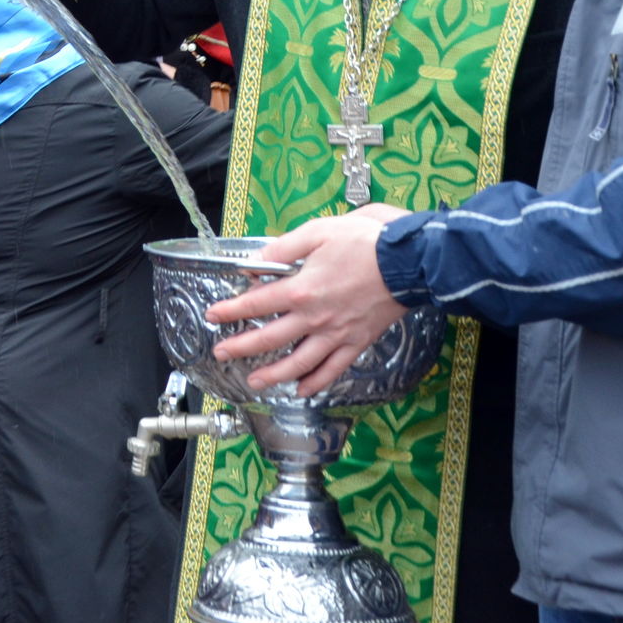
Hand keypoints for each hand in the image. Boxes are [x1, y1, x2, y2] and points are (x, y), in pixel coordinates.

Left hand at [203, 207, 413, 395]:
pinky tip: (302, 390)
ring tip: (254, 381)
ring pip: (299, 362)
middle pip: (270, 338)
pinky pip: (334, 369)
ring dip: (274, 374)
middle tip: (221, 354)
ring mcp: (337, 334)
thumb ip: (284, 248)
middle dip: (241, 347)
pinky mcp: (357, 342)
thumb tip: (258, 262)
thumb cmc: (364, 242)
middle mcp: (315, 317)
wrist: (409, 262)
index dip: (231, 310)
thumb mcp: (317, 232)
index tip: (214, 316)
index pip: (256, 303)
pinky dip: (317, 382)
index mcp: (301, 289)